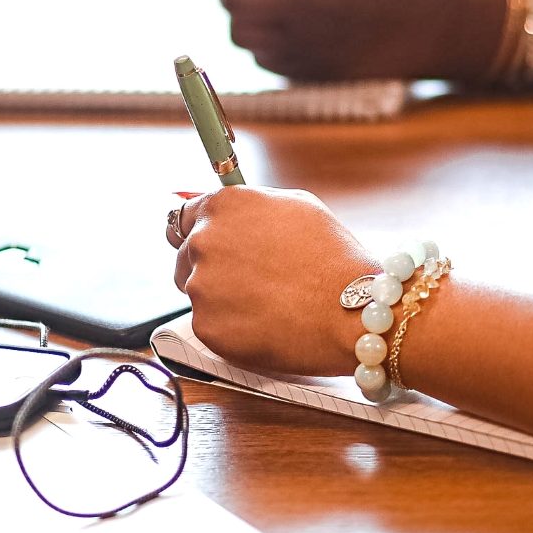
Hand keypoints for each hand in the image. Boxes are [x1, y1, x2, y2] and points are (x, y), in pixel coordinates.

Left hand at [168, 187, 377, 374]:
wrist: (350, 313)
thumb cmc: (332, 258)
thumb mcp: (297, 207)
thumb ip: (249, 204)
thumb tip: (212, 204)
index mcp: (222, 206)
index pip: (182, 217)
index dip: (196, 233)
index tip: (211, 249)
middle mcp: (204, 241)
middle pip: (185, 258)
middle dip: (211, 269)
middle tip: (252, 283)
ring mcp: (201, 285)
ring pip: (198, 293)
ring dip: (221, 299)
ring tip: (266, 303)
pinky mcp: (205, 325)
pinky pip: (209, 325)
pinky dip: (231, 328)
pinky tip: (264, 323)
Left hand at [218, 0, 501, 82]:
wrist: (445, 26)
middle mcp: (313, 10)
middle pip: (238, 3)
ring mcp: (313, 46)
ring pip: (244, 38)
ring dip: (242, 19)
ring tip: (256, 8)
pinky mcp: (318, 72)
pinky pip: (267, 61)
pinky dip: (263, 45)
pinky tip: (279, 32)